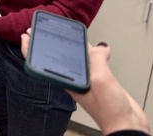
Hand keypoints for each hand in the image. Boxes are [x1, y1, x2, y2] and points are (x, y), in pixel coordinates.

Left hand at [20, 30, 149, 134]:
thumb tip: (99, 47)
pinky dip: (94, 52)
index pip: (42, 62)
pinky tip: (100, 48)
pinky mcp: (99, 80)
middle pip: (57, 56)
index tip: (26, 34)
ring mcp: (86, 79)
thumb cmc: (109, 110)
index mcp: (66, 79)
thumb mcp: (99, 79)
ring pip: (76, 57)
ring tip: (68, 32)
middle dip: (49, 42)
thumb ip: (95, 59)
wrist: (126, 125)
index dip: (32, 48)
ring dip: (72, 45)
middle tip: (43, 27)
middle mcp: (73, 78)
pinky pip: (93, 62)